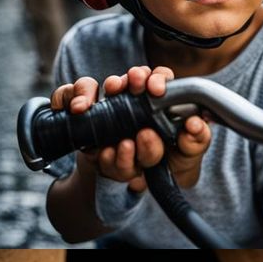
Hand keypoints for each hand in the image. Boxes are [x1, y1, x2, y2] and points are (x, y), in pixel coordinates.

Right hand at [51, 66, 209, 190]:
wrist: (138, 184)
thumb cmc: (168, 162)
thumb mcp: (186, 155)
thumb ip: (195, 141)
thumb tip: (195, 124)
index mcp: (159, 103)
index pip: (159, 78)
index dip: (157, 78)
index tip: (156, 90)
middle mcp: (131, 100)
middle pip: (124, 79)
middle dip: (123, 81)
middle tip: (124, 86)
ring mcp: (105, 108)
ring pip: (92, 86)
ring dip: (91, 92)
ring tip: (92, 109)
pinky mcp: (82, 117)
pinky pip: (67, 98)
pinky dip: (69, 101)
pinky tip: (78, 113)